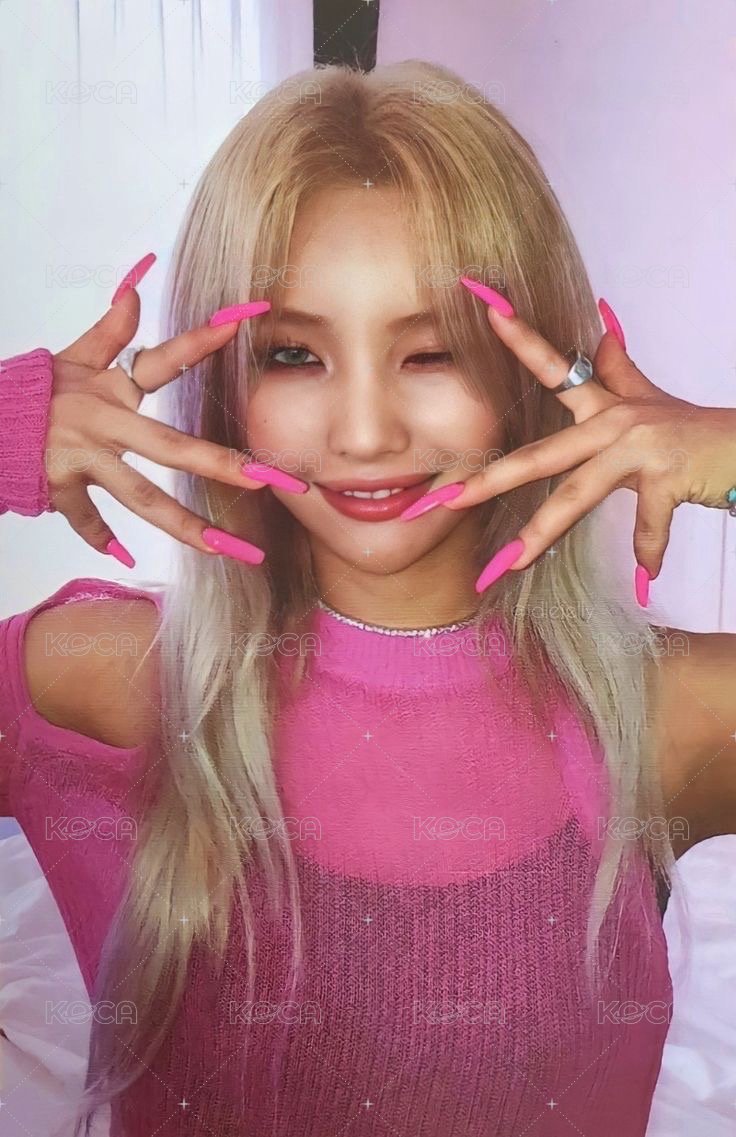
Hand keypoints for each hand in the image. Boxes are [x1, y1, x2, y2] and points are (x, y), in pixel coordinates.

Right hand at [47, 263, 306, 566]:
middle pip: (172, 448)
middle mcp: (102, 423)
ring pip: (141, 496)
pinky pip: (83, 517)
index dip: (199, 342)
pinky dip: (99, 537)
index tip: (240, 323)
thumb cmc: (35, 391)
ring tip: (226, 547)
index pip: (162, 361)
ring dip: (185, 525)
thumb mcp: (72, 358)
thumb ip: (109, 331)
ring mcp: (81, 457)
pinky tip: (123, 555)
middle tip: (271, 481)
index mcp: (112, 390)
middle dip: (224, 465)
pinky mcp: (58, 485)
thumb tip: (136, 290)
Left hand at [440, 285, 735, 600]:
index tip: (484, 308)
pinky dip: (648, 550)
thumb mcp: (651, 399)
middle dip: (492, 479)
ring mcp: (641, 447)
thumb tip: (601, 326)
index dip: (521, 338)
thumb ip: (620, 369)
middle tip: (448, 499)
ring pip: (578, 494)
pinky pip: (648, 524)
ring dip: (542, 533)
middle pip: (542, 452)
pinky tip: (644, 575)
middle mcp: (616, 421)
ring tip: (510, 562)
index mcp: (606, 405)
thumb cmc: (694, 431)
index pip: (556, 366)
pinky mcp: (669, 475)